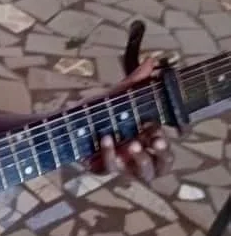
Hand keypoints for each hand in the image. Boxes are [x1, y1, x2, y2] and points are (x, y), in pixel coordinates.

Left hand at [89, 58, 172, 179]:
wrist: (67, 122)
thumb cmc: (98, 112)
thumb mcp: (117, 97)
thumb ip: (135, 83)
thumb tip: (152, 61)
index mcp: (147, 142)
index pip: (167, 150)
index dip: (168, 145)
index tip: (161, 131)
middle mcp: (138, 157)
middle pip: (163, 167)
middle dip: (162, 155)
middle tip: (156, 140)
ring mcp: (122, 165)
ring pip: (142, 174)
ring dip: (140, 159)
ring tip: (132, 143)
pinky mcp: (103, 168)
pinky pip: (110, 168)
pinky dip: (109, 153)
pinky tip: (106, 138)